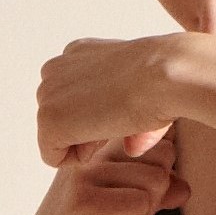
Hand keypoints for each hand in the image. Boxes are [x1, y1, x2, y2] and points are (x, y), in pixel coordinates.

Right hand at [5, 133, 190, 214]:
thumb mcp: (129, 212)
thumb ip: (157, 194)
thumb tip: (186, 187)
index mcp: (98, 145)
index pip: (160, 141)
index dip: (158, 178)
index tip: (124, 199)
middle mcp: (89, 151)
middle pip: (163, 157)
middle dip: (153, 194)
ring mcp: (85, 174)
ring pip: (156, 180)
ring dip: (140, 212)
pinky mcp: (84, 202)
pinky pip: (141, 204)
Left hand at [35, 34, 180, 167]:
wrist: (167, 75)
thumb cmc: (164, 82)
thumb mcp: (139, 91)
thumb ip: (123, 115)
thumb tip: (131, 149)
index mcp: (76, 55)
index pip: (71, 104)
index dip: (100, 117)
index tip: (124, 107)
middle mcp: (54, 69)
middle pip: (61, 123)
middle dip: (89, 132)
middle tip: (121, 116)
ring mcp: (47, 93)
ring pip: (56, 140)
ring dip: (87, 143)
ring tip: (115, 122)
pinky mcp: (48, 119)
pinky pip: (52, 158)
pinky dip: (79, 159)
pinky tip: (103, 135)